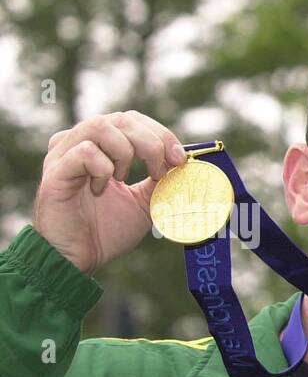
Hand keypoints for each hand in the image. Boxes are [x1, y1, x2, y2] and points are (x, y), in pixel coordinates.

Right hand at [33, 111, 187, 275]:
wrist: (79, 258)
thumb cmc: (106, 230)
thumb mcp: (144, 202)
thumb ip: (161, 182)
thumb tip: (183, 166)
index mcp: (101, 147)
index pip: (132, 120)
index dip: (160, 134)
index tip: (179, 159)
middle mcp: (80, 143)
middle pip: (120, 118)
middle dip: (150, 143)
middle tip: (160, 172)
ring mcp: (65, 154)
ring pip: (100, 126)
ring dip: (125, 152)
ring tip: (124, 178)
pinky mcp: (55, 171)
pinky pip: (85, 152)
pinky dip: (103, 169)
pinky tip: (99, 190)